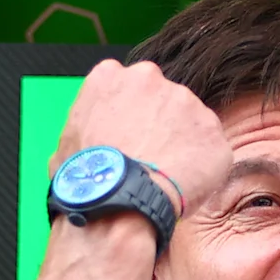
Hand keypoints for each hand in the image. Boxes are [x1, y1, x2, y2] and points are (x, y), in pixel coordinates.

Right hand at [54, 58, 229, 233]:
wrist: (118, 202)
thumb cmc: (86, 180)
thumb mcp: (67, 141)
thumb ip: (87, 124)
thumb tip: (88, 139)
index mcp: (109, 76)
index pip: (128, 88)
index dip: (132, 116)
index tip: (133, 137)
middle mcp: (148, 77)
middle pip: (162, 99)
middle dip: (160, 124)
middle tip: (152, 157)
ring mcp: (183, 100)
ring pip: (189, 121)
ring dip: (183, 144)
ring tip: (167, 175)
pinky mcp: (211, 127)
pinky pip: (212, 147)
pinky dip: (204, 165)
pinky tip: (186, 185)